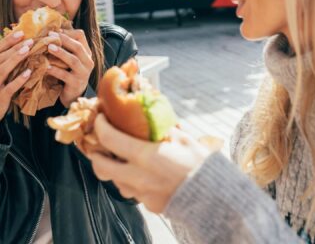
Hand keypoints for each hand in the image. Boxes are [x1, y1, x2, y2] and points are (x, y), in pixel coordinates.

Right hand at [0, 31, 33, 119]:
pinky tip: (29, 72)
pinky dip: (18, 80)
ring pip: (3, 70)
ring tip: (28, 50)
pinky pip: (9, 88)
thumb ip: (5, 62)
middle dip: (14, 47)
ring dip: (15, 59)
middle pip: (0, 58)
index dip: (8, 41)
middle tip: (30, 40)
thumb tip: (21, 46)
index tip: (21, 32)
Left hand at [46, 29, 93, 107]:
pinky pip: (65, 75)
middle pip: (78, 47)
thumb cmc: (69, 72)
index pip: (81, 36)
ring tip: (49, 48)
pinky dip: (55, 70)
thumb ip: (65, 47)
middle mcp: (88, 62)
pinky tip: (46, 67)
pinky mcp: (76, 83)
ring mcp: (83, 73)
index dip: (67, 32)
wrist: (73, 93)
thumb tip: (52, 31)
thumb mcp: (70, 58)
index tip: (54, 31)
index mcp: (86, 53)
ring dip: (60, 53)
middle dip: (64, 40)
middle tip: (49, 36)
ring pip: (73, 61)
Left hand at [89, 114, 209, 213]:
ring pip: (114, 181)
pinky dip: (129, 180)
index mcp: (145, 156)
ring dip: (113, 168)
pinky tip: (140, 173)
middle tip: (99, 144)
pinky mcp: (147, 204)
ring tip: (121, 158)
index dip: (101, 127)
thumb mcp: (183, 138)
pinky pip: (131, 191)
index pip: (110, 139)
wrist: (213, 196)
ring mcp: (141, 193)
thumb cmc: (199, 164)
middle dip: (95, 153)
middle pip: (101, 166)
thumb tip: (155, 116)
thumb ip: (165, 128)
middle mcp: (137, 177)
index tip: (100, 119)